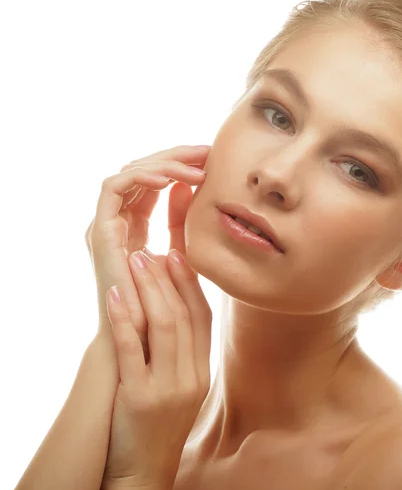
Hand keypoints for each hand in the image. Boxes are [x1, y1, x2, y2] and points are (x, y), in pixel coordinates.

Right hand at [85, 144, 210, 360]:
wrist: (144, 338)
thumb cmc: (167, 302)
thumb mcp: (182, 253)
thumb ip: (182, 223)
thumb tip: (192, 189)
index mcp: (135, 224)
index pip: (156, 181)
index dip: (182, 165)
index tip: (213, 159)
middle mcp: (118, 220)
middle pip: (143, 171)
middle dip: (176, 156)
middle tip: (207, 151)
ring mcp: (107, 224)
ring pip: (130, 173)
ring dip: (164, 164)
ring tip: (197, 166)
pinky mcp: (100, 230)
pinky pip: (114, 187)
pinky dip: (141, 177)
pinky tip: (172, 178)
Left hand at [100, 248, 211, 489]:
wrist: (144, 476)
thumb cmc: (158, 429)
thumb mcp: (182, 390)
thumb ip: (183, 354)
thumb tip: (173, 309)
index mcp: (202, 372)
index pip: (203, 318)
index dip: (191, 285)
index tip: (177, 256)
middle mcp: (191, 378)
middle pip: (184, 316)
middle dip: (166, 279)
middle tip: (150, 252)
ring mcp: (167, 388)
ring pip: (165, 326)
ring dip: (149, 290)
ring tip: (135, 261)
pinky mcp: (139, 398)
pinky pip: (132, 350)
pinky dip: (123, 318)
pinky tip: (114, 296)